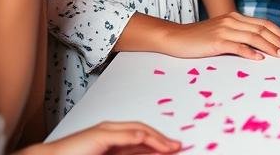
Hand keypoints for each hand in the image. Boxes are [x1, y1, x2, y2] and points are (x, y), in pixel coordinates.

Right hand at [22, 121, 179, 153]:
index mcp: (111, 138)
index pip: (141, 138)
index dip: (158, 143)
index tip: (172, 149)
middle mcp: (111, 131)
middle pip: (143, 132)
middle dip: (162, 140)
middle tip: (179, 147)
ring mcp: (106, 130)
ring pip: (139, 132)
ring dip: (157, 140)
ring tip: (172, 147)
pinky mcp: (101, 134)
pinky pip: (127, 135)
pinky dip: (142, 139)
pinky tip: (153, 144)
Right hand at [161, 11, 279, 60]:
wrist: (176, 37)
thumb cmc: (199, 38)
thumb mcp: (221, 32)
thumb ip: (238, 34)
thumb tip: (258, 44)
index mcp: (235, 17)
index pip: (263, 23)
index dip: (279, 32)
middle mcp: (232, 20)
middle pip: (262, 29)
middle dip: (279, 39)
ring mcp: (224, 30)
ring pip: (253, 37)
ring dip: (269, 46)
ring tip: (279, 54)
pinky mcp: (216, 41)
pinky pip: (237, 46)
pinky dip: (250, 52)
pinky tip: (258, 58)